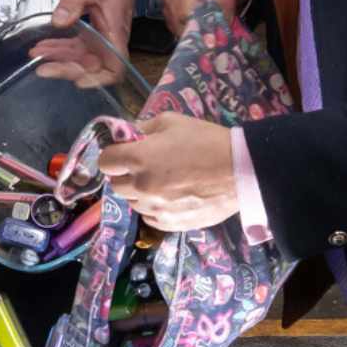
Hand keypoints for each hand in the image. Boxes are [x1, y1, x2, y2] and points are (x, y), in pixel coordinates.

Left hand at [28, 28, 129, 88]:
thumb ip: (72, 4)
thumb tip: (57, 23)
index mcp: (115, 34)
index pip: (114, 69)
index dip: (98, 79)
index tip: (77, 81)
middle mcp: (110, 40)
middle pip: (91, 66)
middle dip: (66, 69)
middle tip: (41, 68)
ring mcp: (101, 36)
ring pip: (81, 56)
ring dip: (60, 58)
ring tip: (36, 54)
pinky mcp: (94, 30)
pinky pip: (78, 45)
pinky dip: (62, 47)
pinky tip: (43, 46)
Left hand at [99, 114, 239, 230]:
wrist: (241, 170)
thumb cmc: (206, 141)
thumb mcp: (172, 122)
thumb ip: (143, 128)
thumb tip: (128, 135)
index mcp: (139, 159)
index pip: (105, 161)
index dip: (114, 155)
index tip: (124, 153)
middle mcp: (142, 186)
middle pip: (116, 184)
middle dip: (125, 174)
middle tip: (143, 167)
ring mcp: (155, 208)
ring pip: (133, 202)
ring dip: (139, 192)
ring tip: (162, 182)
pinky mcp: (170, 224)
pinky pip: (149, 217)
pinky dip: (154, 208)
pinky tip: (170, 197)